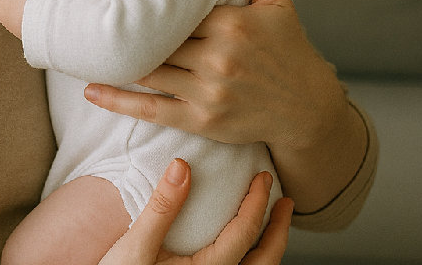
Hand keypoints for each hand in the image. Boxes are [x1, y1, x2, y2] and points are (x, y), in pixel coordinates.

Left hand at [85, 0, 362, 210]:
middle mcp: (217, 57)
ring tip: (81, 37)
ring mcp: (208, 91)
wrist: (308, 110)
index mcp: (231, 23)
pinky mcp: (202, 119)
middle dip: (119, 14)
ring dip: (114, 54)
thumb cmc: (290, 48)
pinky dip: (120, 101)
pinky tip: (91, 90)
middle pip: (155, 33)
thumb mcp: (278, 0)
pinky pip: (154, 109)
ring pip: (149, 68)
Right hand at [99, 160, 292, 264]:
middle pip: (264, 261)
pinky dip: (252, 260)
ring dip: (270, 247)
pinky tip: (244, 248)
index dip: (257, 204)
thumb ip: (161, 207)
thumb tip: (183, 165)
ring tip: (274, 223)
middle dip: (278, 229)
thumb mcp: (135, 246)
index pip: (244, 234)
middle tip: (286, 202)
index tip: (265, 178)